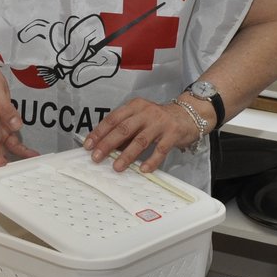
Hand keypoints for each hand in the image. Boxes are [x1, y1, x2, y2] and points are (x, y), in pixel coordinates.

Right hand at [0, 59, 37, 168]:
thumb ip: (5, 108)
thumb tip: (16, 125)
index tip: (5, 172)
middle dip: (4, 169)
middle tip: (21, 176)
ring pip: (4, 153)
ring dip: (16, 162)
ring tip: (32, 168)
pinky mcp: (2, 127)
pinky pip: (12, 143)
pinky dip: (21, 151)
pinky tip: (33, 155)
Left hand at [82, 97, 196, 172]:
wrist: (188, 114)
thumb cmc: (158, 119)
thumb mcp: (140, 118)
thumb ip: (125, 130)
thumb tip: (104, 147)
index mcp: (134, 106)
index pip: (113, 119)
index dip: (99, 132)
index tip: (88, 145)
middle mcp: (146, 112)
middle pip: (124, 129)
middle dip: (108, 144)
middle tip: (96, 157)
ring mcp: (160, 123)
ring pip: (141, 140)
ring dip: (127, 155)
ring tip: (117, 167)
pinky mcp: (173, 134)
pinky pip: (161, 150)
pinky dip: (151, 160)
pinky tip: (143, 169)